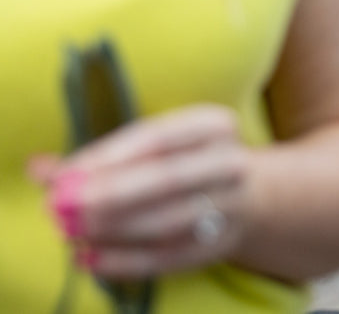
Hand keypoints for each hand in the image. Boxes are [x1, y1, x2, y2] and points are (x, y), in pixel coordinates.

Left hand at [29, 105, 248, 281]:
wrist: (252, 195)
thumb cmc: (184, 163)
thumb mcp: (154, 147)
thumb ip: (98, 158)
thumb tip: (38, 168)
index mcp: (214, 125)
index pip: (156, 138)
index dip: (107, 158)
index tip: (63, 176)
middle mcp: (230, 162)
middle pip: (165, 179)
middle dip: (107, 195)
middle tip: (60, 208)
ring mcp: (232, 206)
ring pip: (166, 221)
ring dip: (111, 229)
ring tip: (69, 233)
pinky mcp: (221, 244)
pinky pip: (168, 256)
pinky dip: (124, 261)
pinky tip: (89, 259)